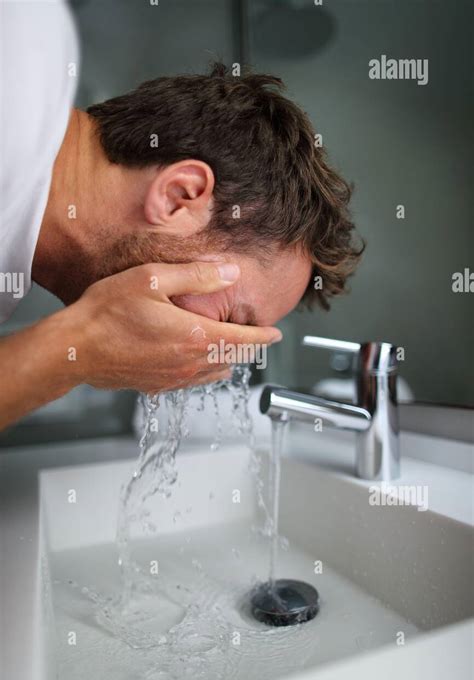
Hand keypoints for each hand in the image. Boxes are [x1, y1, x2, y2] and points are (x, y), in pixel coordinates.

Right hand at [68, 262, 281, 393]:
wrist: (75, 349)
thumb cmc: (107, 312)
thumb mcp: (152, 279)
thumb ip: (197, 276)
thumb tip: (231, 272)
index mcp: (196, 337)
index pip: (245, 341)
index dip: (264, 336)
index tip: (276, 333)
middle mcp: (190, 364)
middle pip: (234, 359)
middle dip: (248, 346)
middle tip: (253, 334)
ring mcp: (174, 380)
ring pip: (215, 373)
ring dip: (227, 359)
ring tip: (227, 345)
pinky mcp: (158, 387)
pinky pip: (193, 381)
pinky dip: (204, 369)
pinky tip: (195, 357)